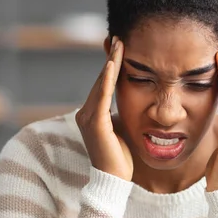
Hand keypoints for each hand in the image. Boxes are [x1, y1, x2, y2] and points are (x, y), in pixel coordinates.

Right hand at [76, 37, 133, 180]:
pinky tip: (113, 64)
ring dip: (111, 63)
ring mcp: (87, 117)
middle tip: (119, 37)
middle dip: (111, 58)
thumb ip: (120, 113)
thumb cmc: (121, 157)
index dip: (112, 65)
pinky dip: (107, 79)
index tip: (120, 46)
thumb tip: (132, 99)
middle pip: (100, 80)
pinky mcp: (94, 123)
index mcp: (92, 114)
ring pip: (100, 84)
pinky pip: (101, 96)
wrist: (114, 180)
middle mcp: (85, 113)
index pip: (103, 84)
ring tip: (119, 44)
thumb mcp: (121, 128)